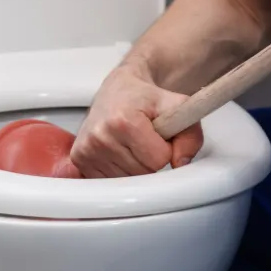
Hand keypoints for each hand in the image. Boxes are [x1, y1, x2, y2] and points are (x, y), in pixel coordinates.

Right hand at [70, 66, 203, 177]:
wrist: (119, 89)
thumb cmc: (146, 99)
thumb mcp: (178, 107)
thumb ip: (190, 136)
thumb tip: (180, 164)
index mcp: (123, 121)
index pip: (158, 160)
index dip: (164, 149)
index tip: (157, 134)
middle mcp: (100, 135)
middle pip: (143, 172)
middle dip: (150, 158)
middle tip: (144, 138)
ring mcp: (87, 149)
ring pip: (127, 180)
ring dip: (135, 166)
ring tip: (131, 143)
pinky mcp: (79, 158)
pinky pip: (111, 181)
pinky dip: (120, 170)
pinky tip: (119, 151)